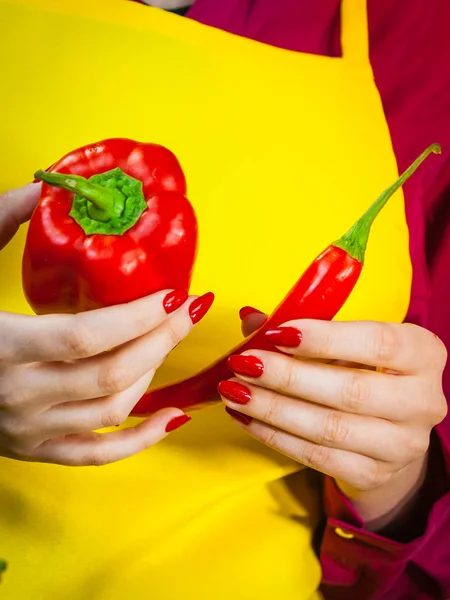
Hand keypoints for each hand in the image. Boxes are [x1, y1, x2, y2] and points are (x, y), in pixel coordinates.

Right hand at [0, 184, 213, 465]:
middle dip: (161, 339)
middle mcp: (17, 396)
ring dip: (151, 373)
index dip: (138, 316)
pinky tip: (172, 419)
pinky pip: (97, 456)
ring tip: (166, 338)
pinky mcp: (34, 449)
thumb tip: (45, 187)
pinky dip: (140, 441)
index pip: (84, 337)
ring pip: (111, 409)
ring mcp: (27, 430)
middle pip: (110, 374)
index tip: (174, 292)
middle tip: (190, 308)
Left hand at [221, 316, 447, 526]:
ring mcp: (403, 444)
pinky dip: (275, 436)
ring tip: (235, 391)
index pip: (377, 343)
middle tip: (244, 364)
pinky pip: (317, 457)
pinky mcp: (375, 473)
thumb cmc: (361, 369)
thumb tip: (251, 318)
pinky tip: (246, 418)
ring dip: (273, 409)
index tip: (277, 334)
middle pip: (351, 391)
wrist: (387, 428)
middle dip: (288, 377)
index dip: (325, 338)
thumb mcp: (343, 341)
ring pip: (330, 428)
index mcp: (423, 353)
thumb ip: (300, 327)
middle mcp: (423, 401)